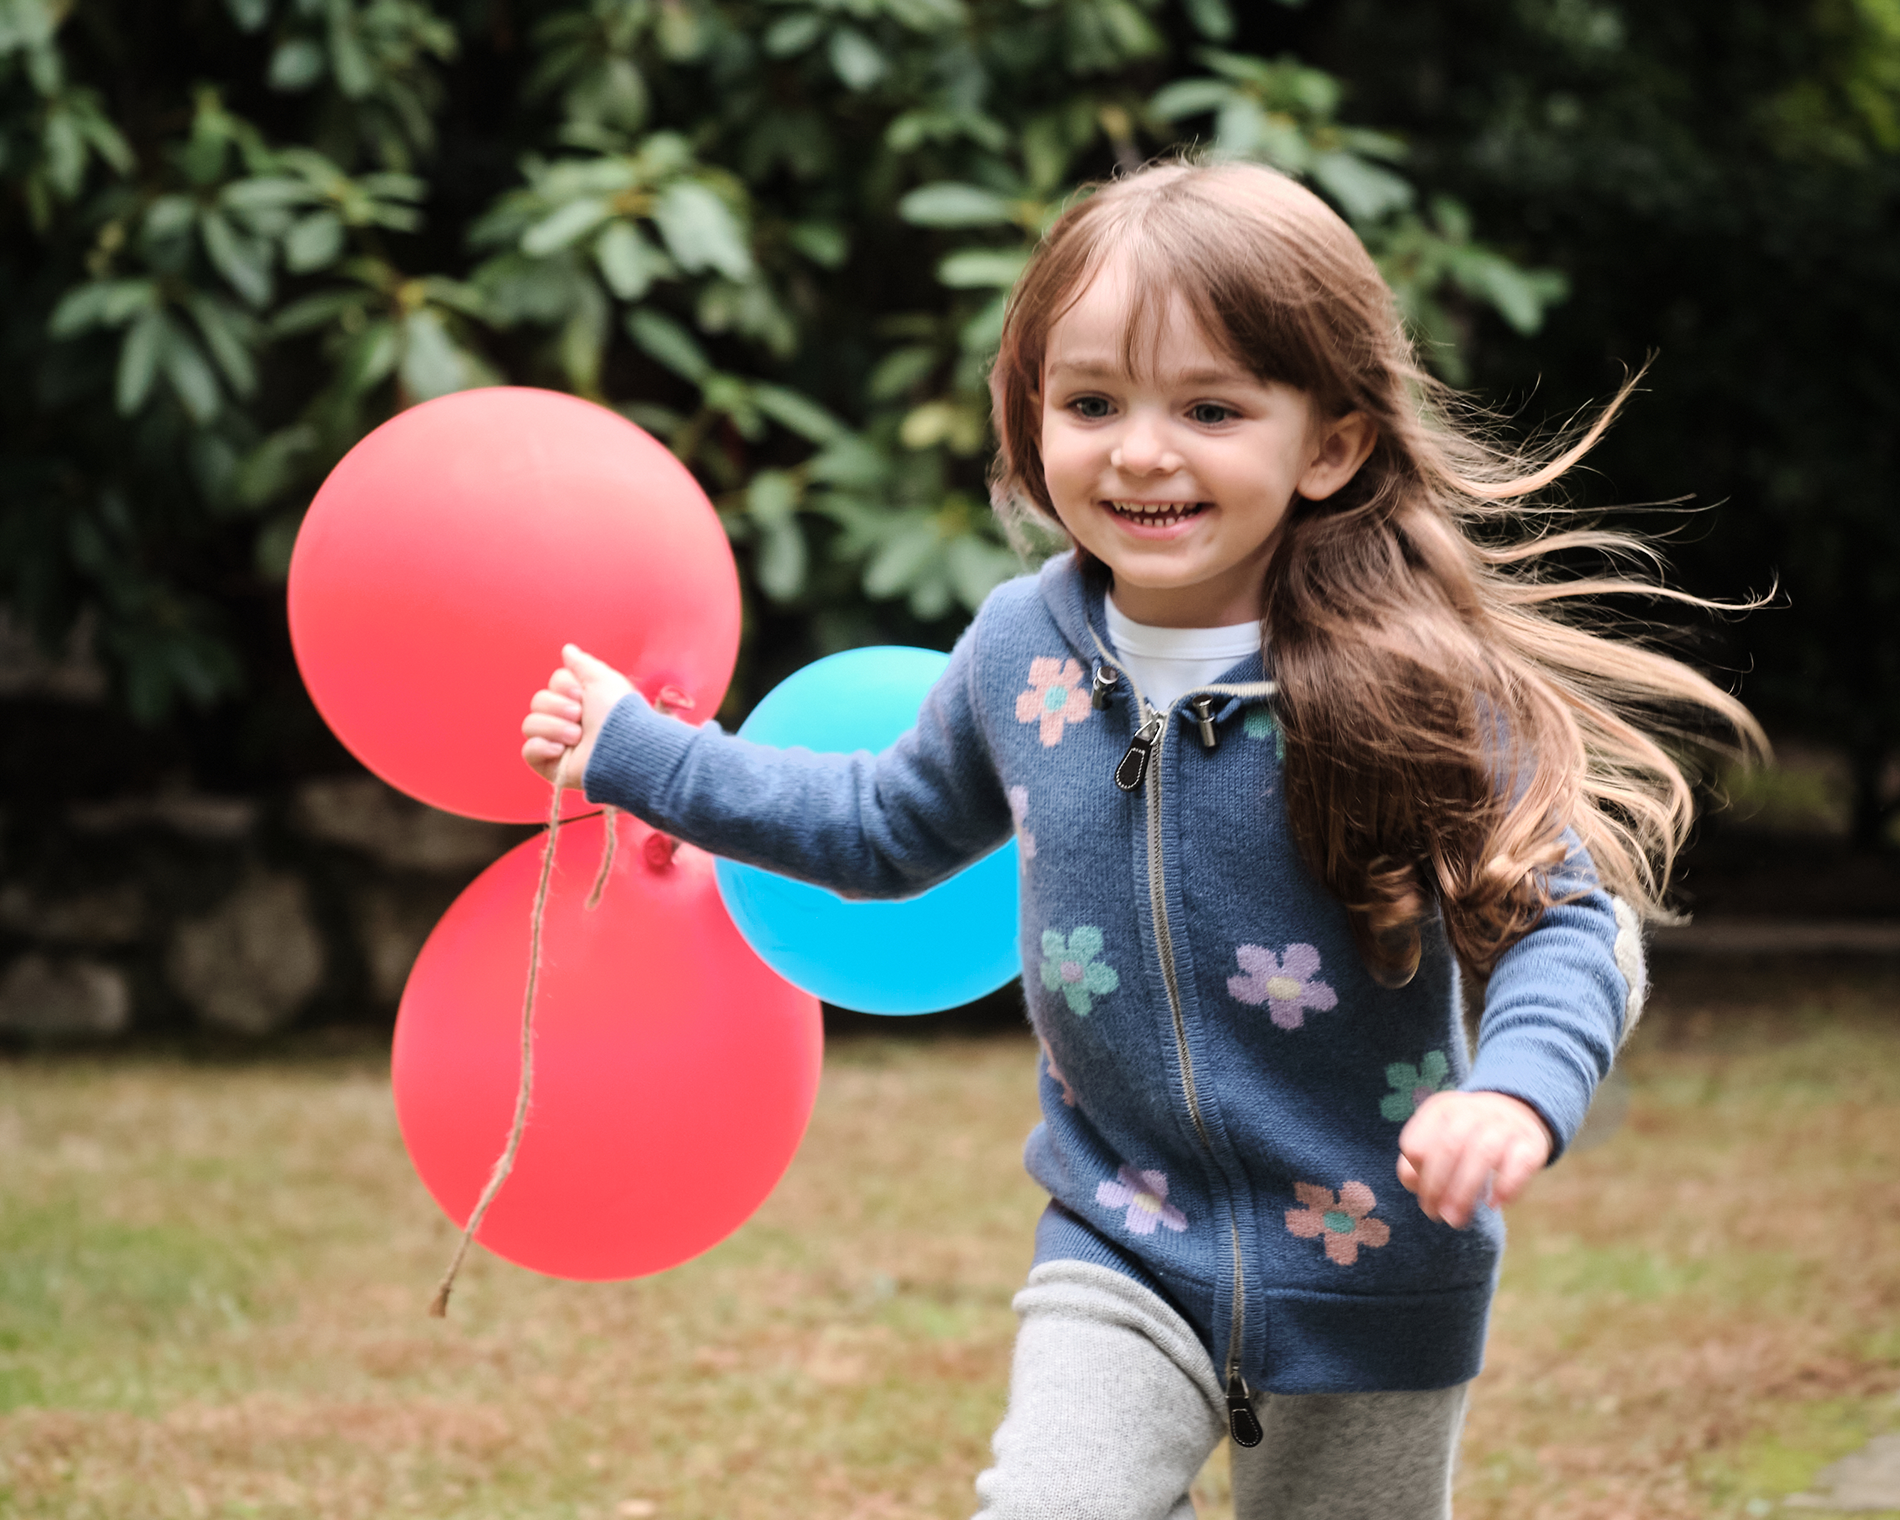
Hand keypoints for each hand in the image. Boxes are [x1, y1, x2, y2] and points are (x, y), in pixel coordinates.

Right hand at [520, 644, 635, 787]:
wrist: (622, 747)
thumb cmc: (617, 713)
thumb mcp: (602, 679)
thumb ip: (582, 664)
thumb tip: (567, 649)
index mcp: (580, 701)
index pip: (552, 685)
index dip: (563, 686)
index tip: (581, 695)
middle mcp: (567, 721)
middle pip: (537, 702)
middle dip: (557, 707)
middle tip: (579, 716)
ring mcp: (558, 744)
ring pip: (530, 725)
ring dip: (553, 727)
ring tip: (577, 736)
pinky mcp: (551, 765)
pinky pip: (528, 751)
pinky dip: (541, 747)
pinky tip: (560, 750)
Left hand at [1397, 1090, 1552, 1228]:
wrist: (1514, 1113)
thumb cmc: (1464, 1137)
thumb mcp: (1436, 1137)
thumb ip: (1419, 1160)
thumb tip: (1416, 1184)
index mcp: (1439, 1109)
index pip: (1416, 1143)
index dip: (1416, 1175)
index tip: (1422, 1196)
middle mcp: (1471, 1111)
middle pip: (1448, 1148)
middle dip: (1438, 1188)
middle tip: (1438, 1217)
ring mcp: (1504, 1124)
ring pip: (1483, 1154)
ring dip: (1465, 1192)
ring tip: (1458, 1220)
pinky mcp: (1532, 1142)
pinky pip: (1520, 1163)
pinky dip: (1506, 1186)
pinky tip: (1494, 1204)